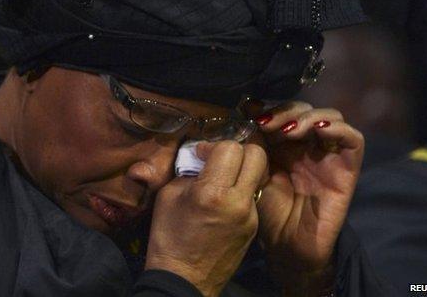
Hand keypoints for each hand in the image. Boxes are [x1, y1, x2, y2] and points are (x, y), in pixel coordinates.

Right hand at [145, 140, 267, 296]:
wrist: (184, 280)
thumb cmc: (168, 238)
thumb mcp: (168, 196)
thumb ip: (189, 172)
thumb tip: (202, 160)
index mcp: (213, 192)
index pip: (231, 148)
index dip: (213, 146)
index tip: (201, 155)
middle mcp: (238, 201)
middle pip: (257, 155)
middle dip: (238, 151)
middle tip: (220, 161)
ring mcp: (251, 216)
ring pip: (258, 175)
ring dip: (242, 171)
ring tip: (221, 180)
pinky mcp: (255, 227)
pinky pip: (253, 196)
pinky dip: (240, 191)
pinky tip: (223, 202)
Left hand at [254, 102, 363, 295]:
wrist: (288, 246)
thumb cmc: (268, 213)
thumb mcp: (249, 178)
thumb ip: (237, 158)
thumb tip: (202, 144)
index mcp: (283, 145)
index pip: (281, 112)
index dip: (268, 108)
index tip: (248, 113)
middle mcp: (307, 146)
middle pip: (304, 110)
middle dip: (285, 111)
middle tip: (267, 124)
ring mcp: (328, 155)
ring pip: (330, 117)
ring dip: (309, 116)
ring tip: (289, 130)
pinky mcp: (347, 168)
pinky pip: (353, 140)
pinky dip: (338, 128)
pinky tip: (318, 130)